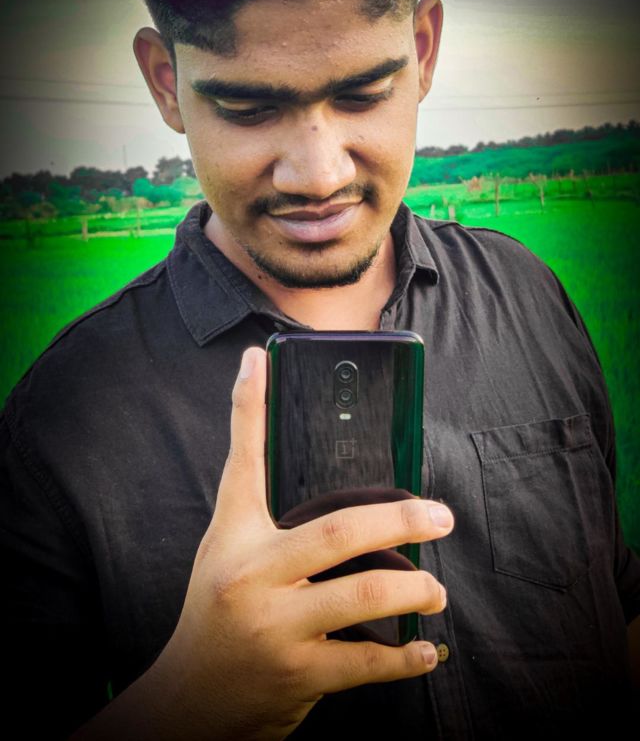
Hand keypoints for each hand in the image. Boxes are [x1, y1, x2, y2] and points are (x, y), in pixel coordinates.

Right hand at [76, 347, 452, 739]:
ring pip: (366, 596)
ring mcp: (275, 629)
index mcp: (234, 538)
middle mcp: (252, 575)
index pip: (241, 461)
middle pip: (340, 531)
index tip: (257, 359)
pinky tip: (426, 650)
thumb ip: (265, 520)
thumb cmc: (217, 615)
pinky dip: (408, 658)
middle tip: (440, 515)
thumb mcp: (228, 556)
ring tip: (436, 590)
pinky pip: (369, 664)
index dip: (247, 405)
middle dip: (403, 520)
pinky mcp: (298, 676)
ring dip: (417, 591)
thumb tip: (316, 484)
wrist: (187, 702)